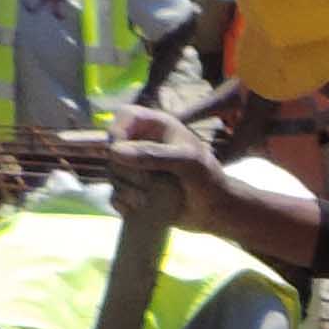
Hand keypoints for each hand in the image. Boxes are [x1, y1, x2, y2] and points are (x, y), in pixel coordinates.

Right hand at [101, 105, 227, 233]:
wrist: (215, 211)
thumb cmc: (208, 180)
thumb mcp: (187, 162)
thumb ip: (154, 154)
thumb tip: (115, 151)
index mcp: (157, 126)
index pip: (124, 116)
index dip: (117, 132)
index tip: (119, 153)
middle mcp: (144, 143)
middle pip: (113, 148)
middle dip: (124, 169)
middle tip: (147, 183)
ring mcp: (138, 168)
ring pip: (113, 174)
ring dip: (126, 189)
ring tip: (149, 199)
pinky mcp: (136, 190)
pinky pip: (115, 195)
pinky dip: (124, 203)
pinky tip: (141, 207)